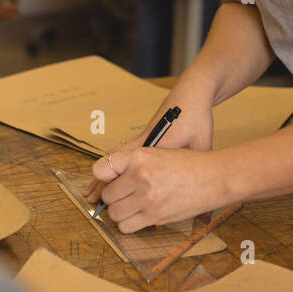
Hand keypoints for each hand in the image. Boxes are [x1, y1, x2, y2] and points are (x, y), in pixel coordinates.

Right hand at [85, 76, 214, 202]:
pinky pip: (122, 153)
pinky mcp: (145, 135)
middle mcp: (143, 142)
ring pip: (115, 158)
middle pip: (113, 164)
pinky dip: (112, 165)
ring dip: (104, 174)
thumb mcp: (200, 144)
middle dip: (101, 183)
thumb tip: (196, 191)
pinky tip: (111, 175)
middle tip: (92, 199)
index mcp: (155, 145)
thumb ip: (193, 168)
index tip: (105, 199)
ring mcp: (142, 138)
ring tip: (93, 191)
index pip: (126, 168)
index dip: (112, 185)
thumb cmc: (197, 117)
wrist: (191, 92)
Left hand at [85, 145, 226, 232]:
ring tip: (131, 205)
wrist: (214, 178)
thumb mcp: (157, 153)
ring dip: (119, 212)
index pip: (101, 168)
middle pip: (107, 194)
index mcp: (139, 156)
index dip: (102, 176)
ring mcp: (147, 198)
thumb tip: (109, 178)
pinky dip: (128, 224)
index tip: (108, 179)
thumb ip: (132, 163)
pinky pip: (126, 226)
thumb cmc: (188, 164)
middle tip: (123, 195)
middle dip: (112, 196)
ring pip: (114, 213)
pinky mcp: (154, 217)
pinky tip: (138, 215)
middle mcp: (140, 176)